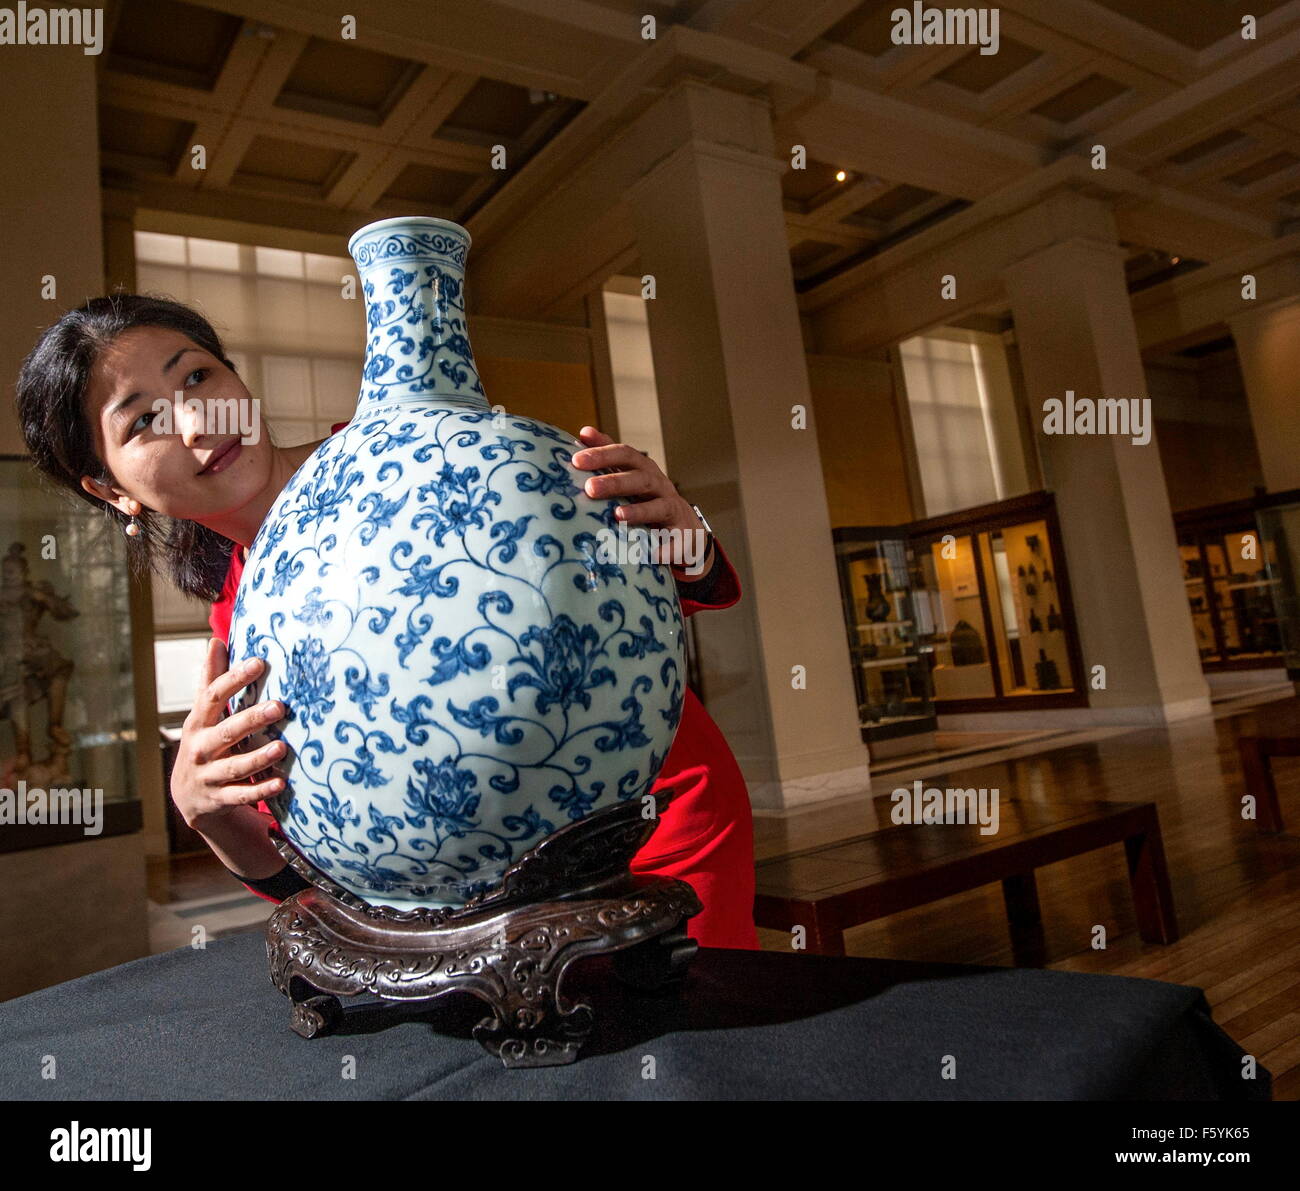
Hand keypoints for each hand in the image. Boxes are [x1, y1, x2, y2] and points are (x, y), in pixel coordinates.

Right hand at [171, 638, 286, 832]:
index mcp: (198, 723)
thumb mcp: (203, 715)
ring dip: (258, 758)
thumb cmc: (205, 743)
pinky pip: (240, 796)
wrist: (188, 796)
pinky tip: (281, 783)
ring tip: (282, 747)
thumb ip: (211, 680)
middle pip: (226, 732)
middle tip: (279, 706)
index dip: (234, 679)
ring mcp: (208, 776)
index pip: (212, 697)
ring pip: (234, 767)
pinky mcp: (219, 800)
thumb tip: (216, 641)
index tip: (259, 663)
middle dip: (251, 719)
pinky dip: (260, 791)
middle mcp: (200, 749)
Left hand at [570, 426, 711, 575]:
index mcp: (645, 469)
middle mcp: (660, 486)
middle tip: (589, 488)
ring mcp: (673, 510)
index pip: (625, 454)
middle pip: (640, 479)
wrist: (685, 529)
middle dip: (615, 482)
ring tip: (618, 515)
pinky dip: (666, 548)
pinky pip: (677, 542)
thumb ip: (609, 456)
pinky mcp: (683, 535)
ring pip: (660, 506)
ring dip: (639, 511)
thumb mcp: (631, 475)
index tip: (577, 460)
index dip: (603, 454)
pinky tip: (652, 555)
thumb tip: (584, 433)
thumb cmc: (648, 499)